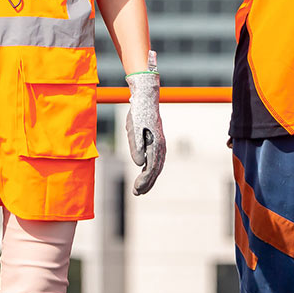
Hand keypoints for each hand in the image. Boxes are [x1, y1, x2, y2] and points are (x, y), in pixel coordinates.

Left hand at [126, 69, 164, 194]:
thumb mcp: (133, 129)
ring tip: (139, 189)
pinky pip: (156, 160)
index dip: (145, 181)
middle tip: (136, 193)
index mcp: (156, 144)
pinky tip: (144, 174)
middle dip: (147, 183)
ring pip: (157, 167)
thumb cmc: (138, 113)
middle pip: (156, 170)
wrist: (146, 99)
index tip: (136, 189)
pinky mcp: (157, 143)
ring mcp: (160, 145)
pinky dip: (151, 170)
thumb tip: (139, 164)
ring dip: (149, 179)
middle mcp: (161, 147)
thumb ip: (136, 146)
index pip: (152, 168)